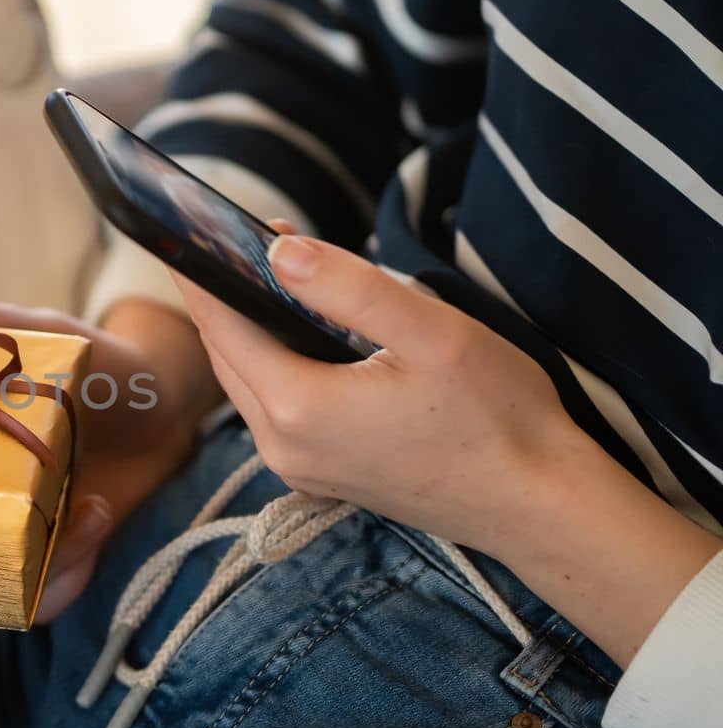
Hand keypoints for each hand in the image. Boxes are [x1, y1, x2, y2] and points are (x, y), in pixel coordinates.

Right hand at [0, 288, 220, 621]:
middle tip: (8, 517)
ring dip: (36, 569)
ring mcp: (16, 533)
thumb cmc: (99, 363)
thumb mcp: (44, 334)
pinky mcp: (58, 555)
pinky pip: (43, 594)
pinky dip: (70, 573)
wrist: (170, 401)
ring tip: (87, 510)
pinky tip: (98, 517)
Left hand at [175, 225, 721, 664]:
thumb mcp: (429, 331)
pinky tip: (305, 328)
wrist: (539, 504)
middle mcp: (280, 445)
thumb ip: (347, 287)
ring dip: (251, 326)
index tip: (189, 223)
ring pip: (247, 379)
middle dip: (227, 292)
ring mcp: (297, 466)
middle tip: (247, 234)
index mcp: (296, 407)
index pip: (221, 324)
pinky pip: (274, 405)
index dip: (205, 270)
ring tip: (277, 271)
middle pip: (226, 353)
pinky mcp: (319, 473)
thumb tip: (278, 250)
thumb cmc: (497, 416)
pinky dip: (276, 360)